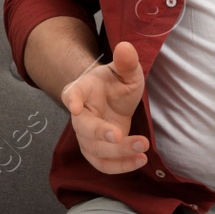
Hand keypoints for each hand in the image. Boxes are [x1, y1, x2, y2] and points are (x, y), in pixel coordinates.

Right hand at [60, 40, 149, 174]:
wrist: (113, 99)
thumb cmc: (117, 83)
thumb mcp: (126, 71)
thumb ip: (126, 62)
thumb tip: (126, 47)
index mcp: (81, 90)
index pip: (72, 94)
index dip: (72, 100)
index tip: (75, 107)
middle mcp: (80, 115)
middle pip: (83, 128)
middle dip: (101, 134)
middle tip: (120, 135)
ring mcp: (86, 135)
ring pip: (95, 150)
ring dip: (118, 153)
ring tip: (142, 148)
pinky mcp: (96, 151)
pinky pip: (103, 164)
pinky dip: (120, 166)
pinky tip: (139, 160)